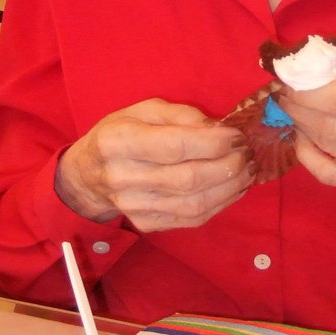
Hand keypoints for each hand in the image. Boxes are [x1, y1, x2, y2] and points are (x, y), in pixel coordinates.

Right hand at [55, 100, 251, 231]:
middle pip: (188, 179)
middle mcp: (123, 178)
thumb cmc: (120, 133)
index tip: (237, 135)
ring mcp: (135, 207)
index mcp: (119, 142)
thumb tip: (219, 128)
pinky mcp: (148, 224)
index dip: (213, 142)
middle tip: (247, 153)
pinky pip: (193, 218)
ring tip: (247, 170)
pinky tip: (234, 187)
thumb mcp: (143, 110)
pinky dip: (221, 203)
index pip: (174, 146)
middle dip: (228, 165)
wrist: (88, 175)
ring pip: (194, 204)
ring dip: (230, 187)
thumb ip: (181, 115)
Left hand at [277, 67, 335, 219]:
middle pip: (328, 122)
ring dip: (300, 122)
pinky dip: (308, 154)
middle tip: (282, 86)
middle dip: (297, 103)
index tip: (288, 74)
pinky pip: (329, 173)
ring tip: (291, 104)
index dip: (308, 88)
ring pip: (325, 143)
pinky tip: (302, 136)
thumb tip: (329, 65)